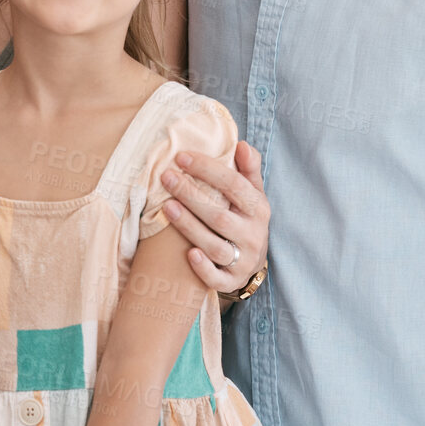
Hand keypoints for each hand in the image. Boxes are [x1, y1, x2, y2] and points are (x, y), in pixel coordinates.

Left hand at [159, 140, 268, 294]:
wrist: (253, 261)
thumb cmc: (246, 218)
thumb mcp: (253, 192)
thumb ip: (248, 168)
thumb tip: (241, 145)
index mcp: (258, 209)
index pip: (234, 185)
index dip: (207, 170)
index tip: (181, 157)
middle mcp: (253, 235)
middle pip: (220, 216)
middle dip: (191, 196)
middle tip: (166, 177)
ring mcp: (243, 260)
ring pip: (215, 246)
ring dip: (190, 227)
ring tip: (166, 207)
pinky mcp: (232, 280)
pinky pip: (218, 278)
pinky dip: (204, 268)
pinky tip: (188, 253)